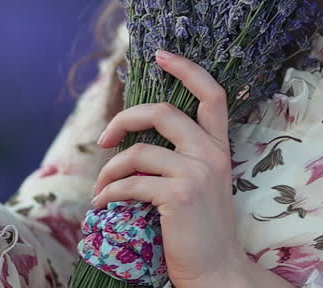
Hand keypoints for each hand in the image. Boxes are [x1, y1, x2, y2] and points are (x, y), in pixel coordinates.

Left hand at [90, 49, 250, 286]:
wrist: (217, 271)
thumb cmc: (201, 230)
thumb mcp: (202, 184)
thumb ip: (182, 157)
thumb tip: (136, 138)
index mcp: (219, 148)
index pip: (212, 94)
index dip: (186, 69)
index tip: (161, 55)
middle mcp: (212, 155)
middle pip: (163, 112)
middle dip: (125, 118)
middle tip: (106, 137)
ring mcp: (197, 174)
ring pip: (138, 152)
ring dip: (110, 170)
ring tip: (102, 187)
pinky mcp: (178, 196)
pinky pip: (130, 183)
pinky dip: (109, 193)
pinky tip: (103, 204)